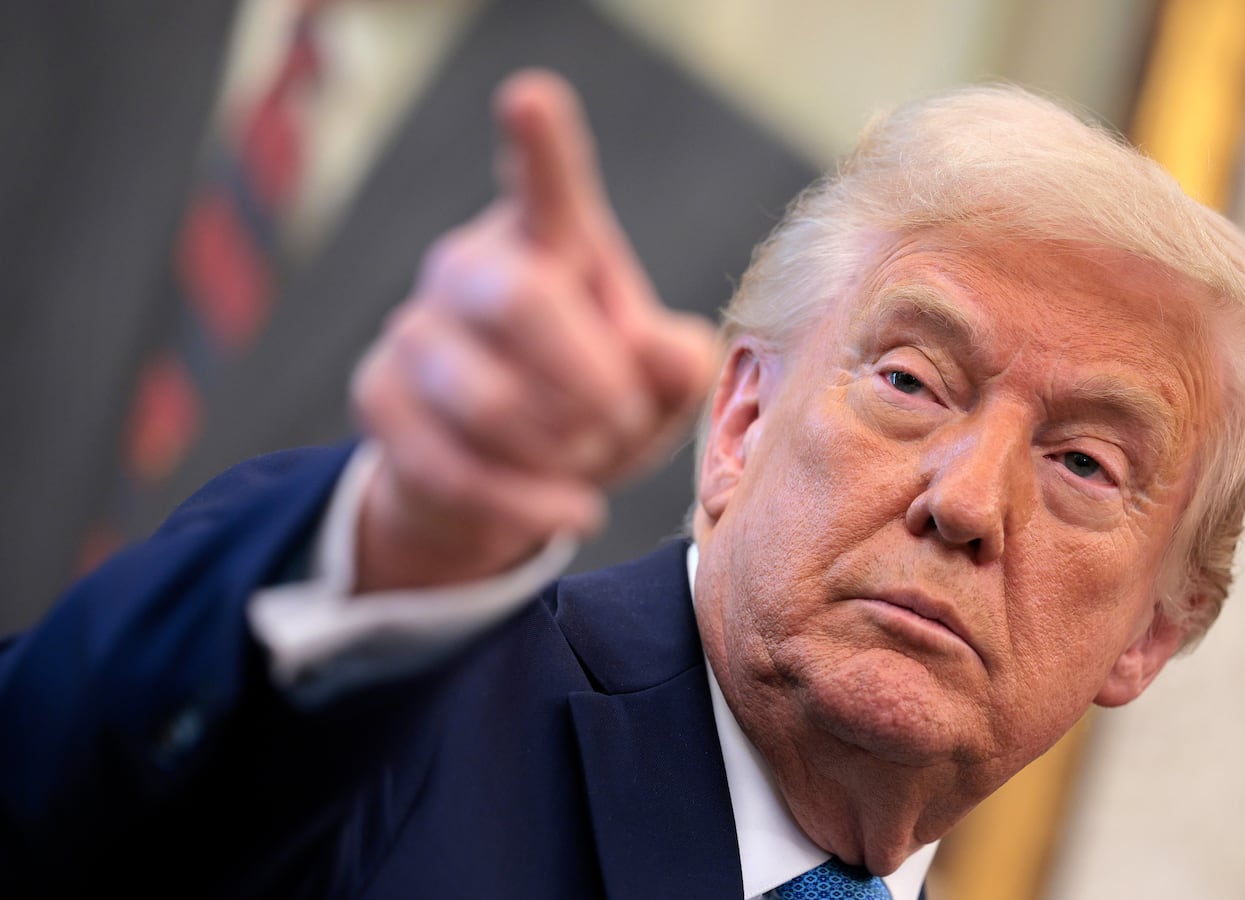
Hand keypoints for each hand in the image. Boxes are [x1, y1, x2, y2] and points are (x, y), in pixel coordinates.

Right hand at [350, 71, 716, 592]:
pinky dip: (527, 503)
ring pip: (484, 397)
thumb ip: (678, 363)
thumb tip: (663, 353)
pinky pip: (455, 464)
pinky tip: (570, 511)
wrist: (505, 480)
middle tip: (619, 417)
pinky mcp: (379, 398)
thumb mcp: (658, 387)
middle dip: (588, 380)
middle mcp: (471, 265)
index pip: (544, 184)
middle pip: (519, 302)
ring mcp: (414, 328)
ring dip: (557, 446)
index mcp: (549, 238)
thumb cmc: (595, 405)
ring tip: (588, 457)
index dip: (539, 145)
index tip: (530, 99)